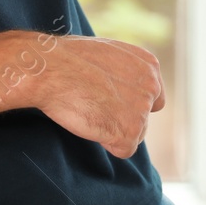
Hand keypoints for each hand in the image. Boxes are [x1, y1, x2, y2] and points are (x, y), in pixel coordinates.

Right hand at [29, 35, 164, 158]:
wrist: (52, 69)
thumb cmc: (70, 59)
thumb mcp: (109, 54)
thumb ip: (127, 72)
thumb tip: (125, 89)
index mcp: (149, 66)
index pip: (153, 98)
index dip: (130, 103)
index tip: (112, 102)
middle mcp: (151, 87)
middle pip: (143, 118)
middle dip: (122, 118)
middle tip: (95, 105)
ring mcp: (141, 111)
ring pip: (134, 134)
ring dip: (113, 130)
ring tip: (90, 110)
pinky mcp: (129, 132)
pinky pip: (123, 150)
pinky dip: (107, 142)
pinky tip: (91, 122)